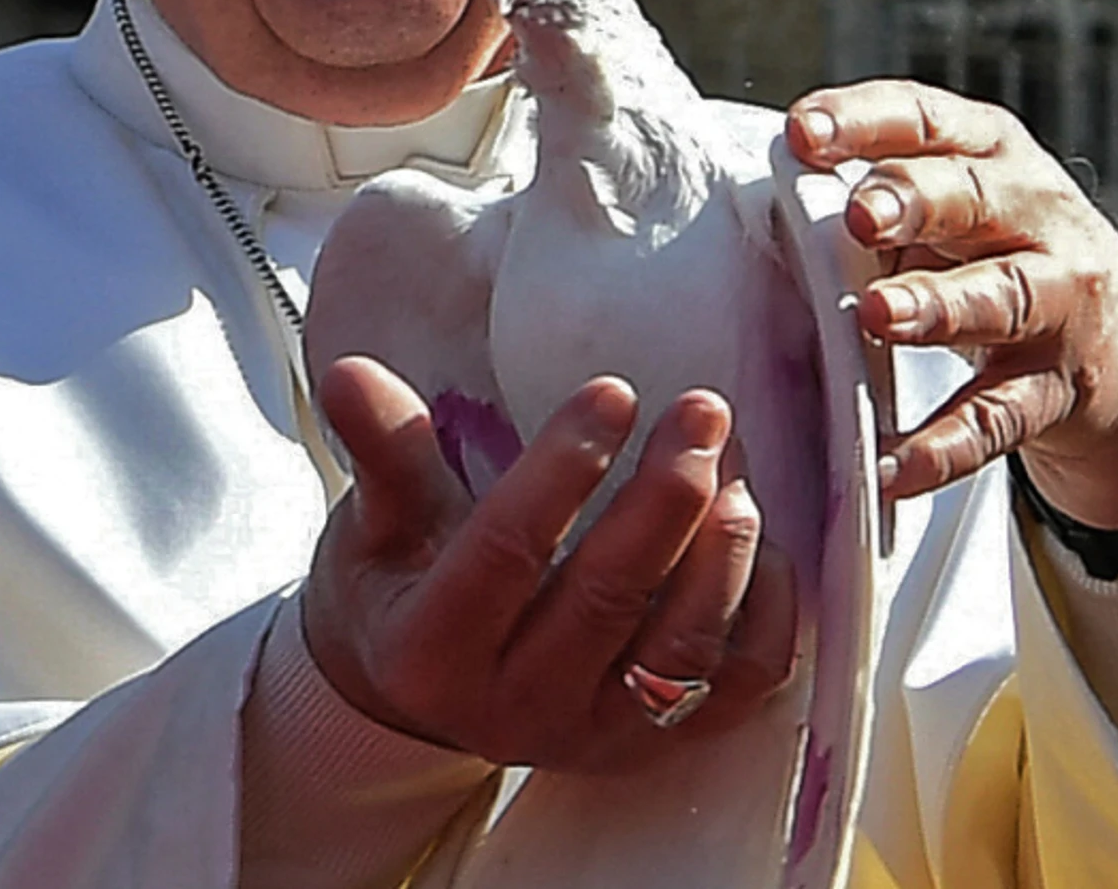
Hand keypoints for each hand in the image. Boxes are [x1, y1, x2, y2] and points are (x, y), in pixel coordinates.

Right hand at [301, 356, 797, 773]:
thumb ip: (384, 449)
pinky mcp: (657, 744)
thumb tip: (351, 373)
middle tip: (702, 408)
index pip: (506, 554)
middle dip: (667, 496)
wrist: (422, 693)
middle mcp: (514, 710)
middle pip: (607, 600)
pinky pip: (739, 686)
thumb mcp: (374, 520)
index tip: (612, 391)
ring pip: (682, 649)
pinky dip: (767, 611)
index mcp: (431, 651)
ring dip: (723, 548)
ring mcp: (594, 737)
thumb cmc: (399, 585)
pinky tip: (758, 537)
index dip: (562, 471)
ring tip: (734, 463)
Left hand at [787, 78, 1117, 529]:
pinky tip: (893, 468)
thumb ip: (878, 199)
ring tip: (882, 317)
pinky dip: (945, 446)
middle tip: (858, 217)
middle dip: (912, 201)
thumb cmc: (996, 258)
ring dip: (939, 307)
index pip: (925, 120)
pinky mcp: (1058, 389)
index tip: (800, 133)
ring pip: (1000, 298)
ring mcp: (1059, 303)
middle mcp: (1037, 216)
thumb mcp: (953, 211)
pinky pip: (997, 419)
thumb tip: (759, 202)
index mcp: (992, 155)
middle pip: (972, 196)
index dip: (863, 122)